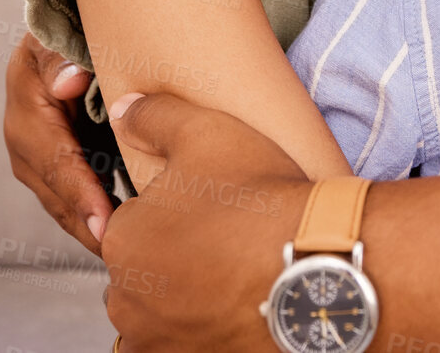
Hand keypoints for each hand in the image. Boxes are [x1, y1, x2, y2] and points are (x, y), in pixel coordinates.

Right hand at [3, 32, 109, 253]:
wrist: (62, 31)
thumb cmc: (67, 32)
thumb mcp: (58, 36)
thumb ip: (62, 59)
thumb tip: (69, 83)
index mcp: (27, 105)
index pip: (55, 159)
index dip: (80, 192)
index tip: (105, 222)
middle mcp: (24, 138)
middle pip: (55, 191)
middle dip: (86, 223)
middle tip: (121, 251)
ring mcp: (36, 155)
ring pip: (61, 201)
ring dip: (89, 226)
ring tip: (125, 252)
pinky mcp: (54, 164)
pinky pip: (72, 196)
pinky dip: (94, 215)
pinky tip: (123, 233)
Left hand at [105, 90, 305, 352]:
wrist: (317, 264)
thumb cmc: (262, 200)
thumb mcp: (206, 132)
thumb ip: (154, 116)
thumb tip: (124, 110)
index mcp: (122, 239)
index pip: (133, 222)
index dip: (174, 210)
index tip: (211, 206)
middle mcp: (127, 297)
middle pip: (143, 269)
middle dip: (174, 257)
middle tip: (225, 238)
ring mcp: (159, 339)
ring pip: (160, 312)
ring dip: (185, 297)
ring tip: (235, 274)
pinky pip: (185, 343)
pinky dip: (203, 329)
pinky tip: (237, 305)